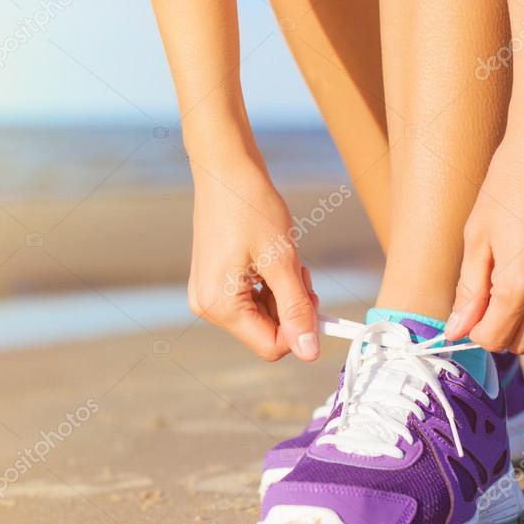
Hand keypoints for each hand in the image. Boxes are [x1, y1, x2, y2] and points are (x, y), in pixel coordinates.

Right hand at [187, 159, 319, 360]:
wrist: (225, 169)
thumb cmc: (251, 207)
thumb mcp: (282, 261)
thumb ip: (296, 309)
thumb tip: (310, 353)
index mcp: (220, 306)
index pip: (272, 346)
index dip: (301, 330)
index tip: (316, 299)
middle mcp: (208, 306)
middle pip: (266, 332)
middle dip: (291, 308)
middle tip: (301, 272)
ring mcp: (208, 293)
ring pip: (261, 315)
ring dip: (283, 294)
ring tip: (286, 259)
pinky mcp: (213, 281)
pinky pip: (250, 299)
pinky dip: (269, 285)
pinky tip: (271, 258)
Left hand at [445, 120, 523, 352]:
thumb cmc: (507, 183)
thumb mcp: (476, 236)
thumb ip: (469, 289)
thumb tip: (458, 332)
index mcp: (523, 284)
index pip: (495, 338)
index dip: (475, 328)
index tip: (470, 306)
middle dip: (501, 325)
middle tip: (487, 289)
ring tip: (519, 249)